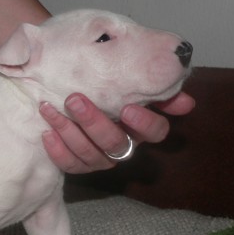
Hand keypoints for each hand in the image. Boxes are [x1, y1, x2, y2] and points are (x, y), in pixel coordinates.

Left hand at [39, 92, 194, 173]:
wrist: (65, 84)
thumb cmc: (99, 77)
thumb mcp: (124, 70)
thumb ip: (148, 79)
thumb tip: (186, 101)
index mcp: (140, 123)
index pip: (156, 131)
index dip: (144, 124)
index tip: (127, 109)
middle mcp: (123, 143)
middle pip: (115, 143)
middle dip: (94, 122)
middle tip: (74, 100)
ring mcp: (101, 157)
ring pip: (90, 154)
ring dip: (69, 132)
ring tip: (50, 109)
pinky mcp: (79, 164)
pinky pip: (70, 164)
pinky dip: (58, 151)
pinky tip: (47, 133)